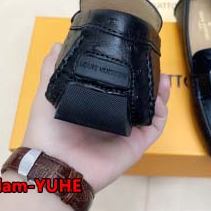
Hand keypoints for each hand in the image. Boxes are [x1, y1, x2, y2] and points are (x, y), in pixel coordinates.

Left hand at [23, 43, 169, 191]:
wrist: (54, 166)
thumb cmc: (48, 131)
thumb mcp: (47, 94)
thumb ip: (51, 71)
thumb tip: (57, 45)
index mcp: (97, 105)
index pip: (119, 85)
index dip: (128, 71)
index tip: (133, 55)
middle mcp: (114, 116)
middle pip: (138, 96)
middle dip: (148, 80)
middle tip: (153, 64)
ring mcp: (127, 131)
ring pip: (150, 109)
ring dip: (160, 93)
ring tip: (163, 77)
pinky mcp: (136, 144)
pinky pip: (155, 126)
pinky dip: (160, 112)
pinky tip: (159, 98)